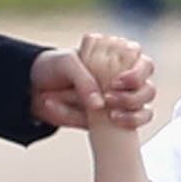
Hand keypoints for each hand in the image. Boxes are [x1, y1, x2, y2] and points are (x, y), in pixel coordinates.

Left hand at [30, 41, 155, 130]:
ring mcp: (119, 100)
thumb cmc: (53, 68)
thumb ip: (84, 79)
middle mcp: (122, 78)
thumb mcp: (66, 64)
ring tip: (109, 113)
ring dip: (132, 110)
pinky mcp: (112, 119)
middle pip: (148, 87)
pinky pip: (131, 124)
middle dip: (134, 95)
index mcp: (116, 57)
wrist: (33, 90)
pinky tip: (111, 120)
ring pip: (143, 107)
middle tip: (110, 98)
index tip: (118, 80)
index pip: (142, 62)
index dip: (137, 72)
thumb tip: (100, 106)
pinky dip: (128, 123)